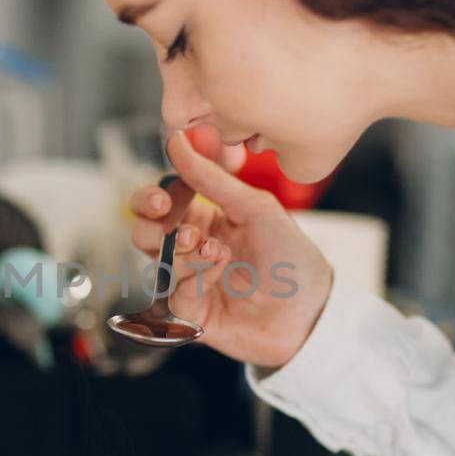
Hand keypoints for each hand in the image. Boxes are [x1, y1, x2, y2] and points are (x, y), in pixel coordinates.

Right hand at [129, 129, 332, 367]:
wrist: (310, 306)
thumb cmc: (290, 254)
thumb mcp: (253, 206)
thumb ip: (210, 177)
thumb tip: (176, 141)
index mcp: (204, 220)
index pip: (159, 204)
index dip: (152, 199)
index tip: (163, 198)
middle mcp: (193, 251)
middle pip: (144, 234)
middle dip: (149, 226)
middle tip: (170, 221)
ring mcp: (190, 283)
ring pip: (159, 263)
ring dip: (183, 253)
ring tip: (215, 251)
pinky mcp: (192, 314)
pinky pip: (175, 293)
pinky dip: (197, 279)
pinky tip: (221, 273)